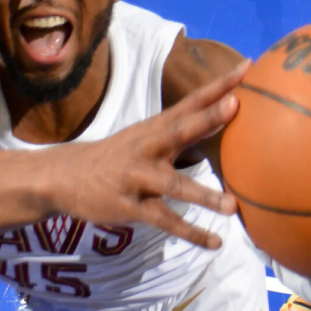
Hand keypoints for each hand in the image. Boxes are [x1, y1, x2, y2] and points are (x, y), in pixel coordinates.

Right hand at [46, 62, 248, 248]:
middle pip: (180, 130)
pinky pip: (164, 221)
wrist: (64, 176)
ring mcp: (137, 177)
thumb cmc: (117, 157)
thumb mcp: (145, 137)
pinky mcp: (129, 206)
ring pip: (174, 185)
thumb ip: (182, 129)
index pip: (191, 102)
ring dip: (203, 195)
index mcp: (155, 129)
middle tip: (235, 105)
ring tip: (232, 206)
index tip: (246, 67)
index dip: (217, 86)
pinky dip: (190, 232)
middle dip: (207, 118)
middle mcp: (148, 148)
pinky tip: (215, 242)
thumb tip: (224, 115)